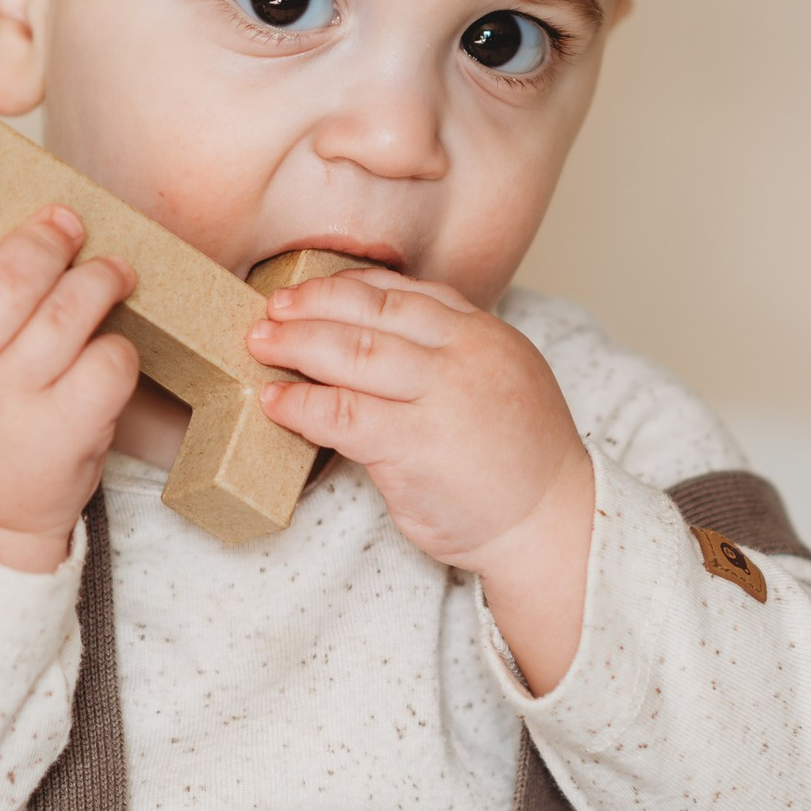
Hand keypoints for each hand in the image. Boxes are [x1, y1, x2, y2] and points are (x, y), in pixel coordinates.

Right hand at [0, 191, 140, 572]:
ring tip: (112, 272)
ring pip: (66, 315)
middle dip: (48, 239)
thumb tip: (9, 221)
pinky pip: (107, 366)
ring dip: (100, 279)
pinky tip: (109, 347)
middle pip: (5, 281)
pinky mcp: (61, 437)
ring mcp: (7, 407)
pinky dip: (118, 347)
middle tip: (69, 225)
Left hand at [246, 272, 596, 690]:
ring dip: (296, 344)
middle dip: (312, 305)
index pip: (404, 292)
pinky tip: (275, 401)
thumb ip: (446, 353)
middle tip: (269, 308)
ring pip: (353, 352)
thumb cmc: (516, 460)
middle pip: (372, 312)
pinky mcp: (416, 445)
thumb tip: (372, 337)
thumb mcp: (498, 379)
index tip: (309, 288)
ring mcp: (441, 397)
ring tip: (259, 343)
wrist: (550, 523)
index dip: (348, 286)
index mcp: (483, 333)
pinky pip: (343, 414)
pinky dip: (301, 404)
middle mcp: (464, 354)